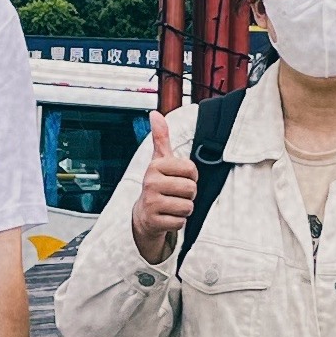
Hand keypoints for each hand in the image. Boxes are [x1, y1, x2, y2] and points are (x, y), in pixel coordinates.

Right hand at [128, 130, 201, 263]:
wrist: (144, 214)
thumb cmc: (158, 184)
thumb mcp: (160, 161)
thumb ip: (161, 137)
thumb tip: (155, 114)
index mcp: (155, 166)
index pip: (191, 169)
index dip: (191, 176)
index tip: (179, 178)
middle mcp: (151, 183)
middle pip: (191, 189)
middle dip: (188, 194)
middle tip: (175, 194)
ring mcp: (151, 203)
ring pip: (188, 206)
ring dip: (184, 208)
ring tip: (172, 205)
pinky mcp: (154, 221)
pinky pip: (181, 221)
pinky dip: (178, 221)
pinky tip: (167, 216)